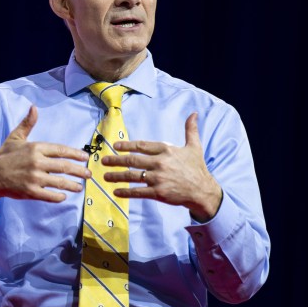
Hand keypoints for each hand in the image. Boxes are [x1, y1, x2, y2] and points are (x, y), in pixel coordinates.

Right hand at [0, 105, 91, 209]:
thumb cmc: (5, 156)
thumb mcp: (15, 137)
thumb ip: (28, 124)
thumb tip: (34, 107)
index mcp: (35, 148)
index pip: (61, 150)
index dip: (75, 154)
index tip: (85, 157)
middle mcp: (36, 162)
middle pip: (64, 166)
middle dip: (79, 171)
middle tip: (88, 174)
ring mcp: (34, 178)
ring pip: (60, 182)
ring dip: (73, 185)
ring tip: (80, 187)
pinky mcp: (30, 191)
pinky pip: (50, 195)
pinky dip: (59, 197)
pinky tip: (64, 196)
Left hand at [102, 112, 222, 221]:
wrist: (203, 191)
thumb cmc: (197, 168)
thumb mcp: (195, 147)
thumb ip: (190, 130)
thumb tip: (194, 114)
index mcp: (167, 150)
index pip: (142, 146)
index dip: (127, 145)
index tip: (115, 145)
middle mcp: (160, 163)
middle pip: (133, 160)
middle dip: (116, 160)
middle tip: (104, 160)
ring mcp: (158, 178)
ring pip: (132, 176)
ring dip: (117, 175)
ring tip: (105, 175)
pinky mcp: (158, 193)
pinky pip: (138, 192)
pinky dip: (126, 192)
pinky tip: (116, 191)